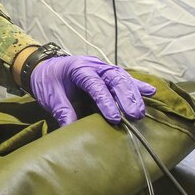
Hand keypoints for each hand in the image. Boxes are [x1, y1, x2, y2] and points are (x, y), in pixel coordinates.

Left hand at [31, 55, 154, 124]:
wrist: (44, 68)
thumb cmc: (47, 81)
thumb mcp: (50, 96)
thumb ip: (62, 110)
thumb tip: (72, 129)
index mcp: (78, 68)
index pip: (94, 84)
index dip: (105, 100)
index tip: (114, 118)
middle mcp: (94, 66)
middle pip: (114, 78)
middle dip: (126, 97)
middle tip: (134, 115)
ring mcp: (103, 69)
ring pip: (122, 78)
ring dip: (133, 94)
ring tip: (140, 112)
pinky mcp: (107, 75)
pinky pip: (124, 79)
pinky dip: (137, 86)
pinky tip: (150, 92)